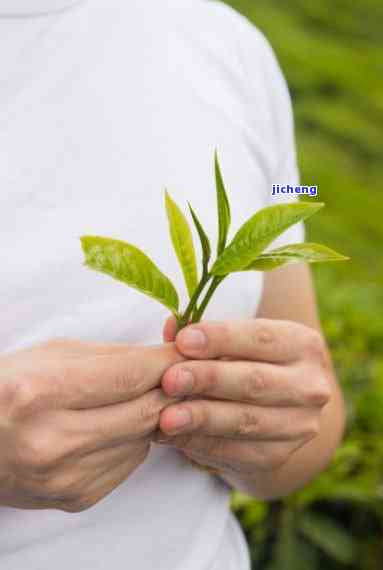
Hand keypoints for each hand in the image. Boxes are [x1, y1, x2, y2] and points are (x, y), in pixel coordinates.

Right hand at [0, 338, 183, 511]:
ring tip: (137, 396)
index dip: (166, 362)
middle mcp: (52, 442)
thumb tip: (166, 358)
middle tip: (179, 373)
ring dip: (152, 414)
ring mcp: (66, 477)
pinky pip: (131, 462)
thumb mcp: (52, 356)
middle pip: (144, 412)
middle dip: (170, 389)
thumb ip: (112, 357)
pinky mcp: (77, 498)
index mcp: (39, 393)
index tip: (189, 351)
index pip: (127, 377)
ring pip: (144, 438)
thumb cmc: (11, 388)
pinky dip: (134, 439)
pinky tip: (114, 425)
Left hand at [155, 318, 331, 478]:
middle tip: (170, 380)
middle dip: (208, 379)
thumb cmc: (244, 361)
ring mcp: (299, 425)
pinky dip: (200, 443)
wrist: (274, 410)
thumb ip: (203, 333)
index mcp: (302, 344)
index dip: (221, 338)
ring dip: (202, 418)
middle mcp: (310, 385)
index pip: (261, 337)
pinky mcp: (278, 455)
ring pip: (246, 421)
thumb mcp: (233, 341)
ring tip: (166, 417)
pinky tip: (173, 436)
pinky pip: (235, 451)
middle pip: (255, 381)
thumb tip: (171, 325)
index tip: (183, 340)